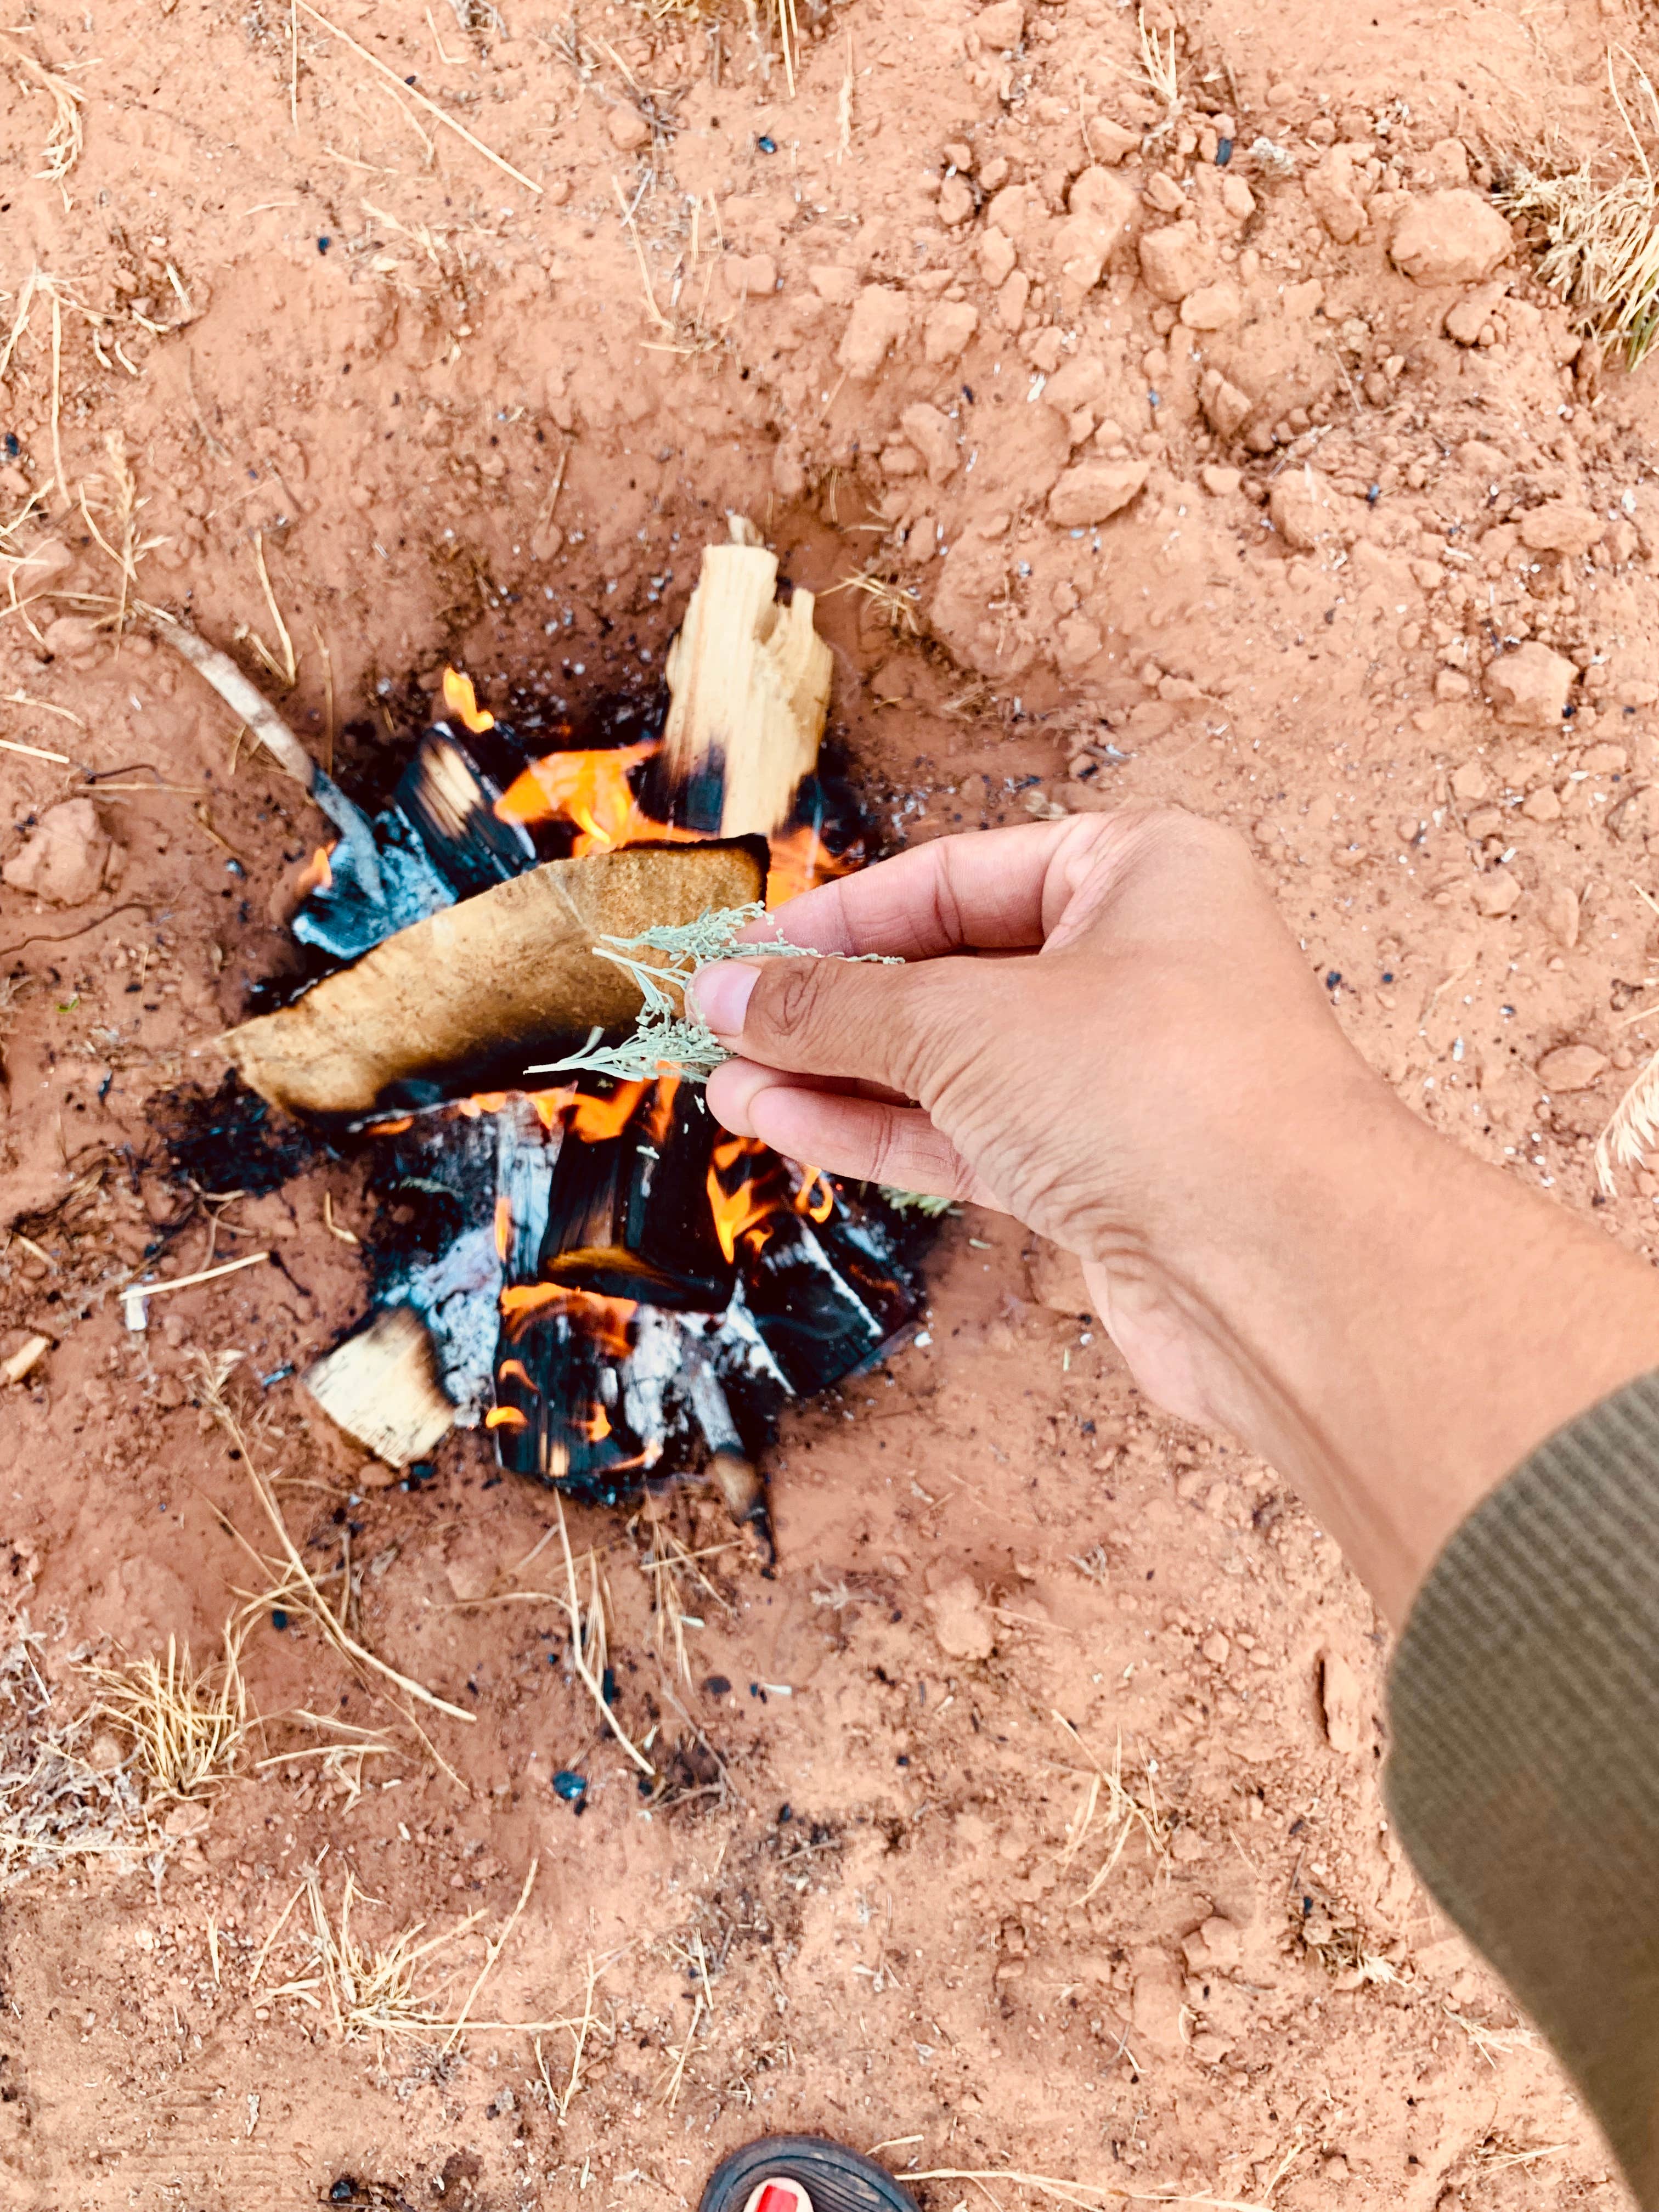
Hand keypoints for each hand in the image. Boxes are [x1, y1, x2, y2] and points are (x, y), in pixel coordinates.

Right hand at [694, 810, 1658, 1620]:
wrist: (1284, 1265)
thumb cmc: (1156, 1088)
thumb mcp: (965, 1022)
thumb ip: (837, 1009)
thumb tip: (727, 993)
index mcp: (1142, 873)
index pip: (958, 876)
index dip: (841, 917)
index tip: (744, 952)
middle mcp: (1141, 965)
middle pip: (953, 972)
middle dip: (833, 1005)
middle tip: (720, 1023)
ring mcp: (1124, 1078)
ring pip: (955, 1066)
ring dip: (840, 1077)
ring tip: (728, 1085)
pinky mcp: (1107, 1178)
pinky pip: (973, 1137)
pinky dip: (884, 1132)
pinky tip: (786, 1125)